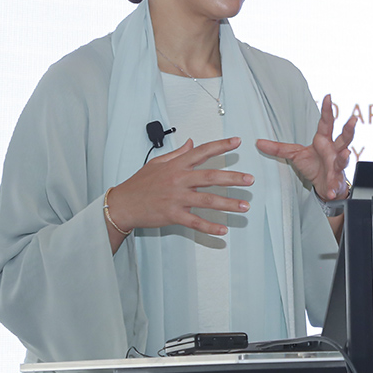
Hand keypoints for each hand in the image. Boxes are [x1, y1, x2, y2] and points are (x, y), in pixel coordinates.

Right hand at [108, 137, 253, 242]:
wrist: (122, 204)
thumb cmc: (140, 183)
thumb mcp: (157, 163)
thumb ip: (177, 154)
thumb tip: (191, 142)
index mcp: (176, 166)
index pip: (202, 152)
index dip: (220, 146)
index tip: (238, 142)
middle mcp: (178, 180)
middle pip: (210, 177)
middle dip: (232, 178)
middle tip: (250, 179)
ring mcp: (176, 198)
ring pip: (207, 201)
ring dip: (228, 204)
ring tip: (245, 206)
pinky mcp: (173, 215)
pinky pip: (194, 222)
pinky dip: (209, 227)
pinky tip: (223, 230)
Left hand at [256, 94, 356, 199]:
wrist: (324, 186)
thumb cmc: (314, 166)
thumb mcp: (295, 155)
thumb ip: (278, 148)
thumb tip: (258, 142)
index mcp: (324, 141)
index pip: (326, 123)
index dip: (327, 110)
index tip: (328, 97)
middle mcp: (334, 151)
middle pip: (344, 138)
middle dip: (349, 129)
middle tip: (352, 119)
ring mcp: (337, 165)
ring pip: (344, 159)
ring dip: (345, 157)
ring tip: (346, 153)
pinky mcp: (336, 181)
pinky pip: (334, 183)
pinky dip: (332, 187)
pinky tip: (330, 191)